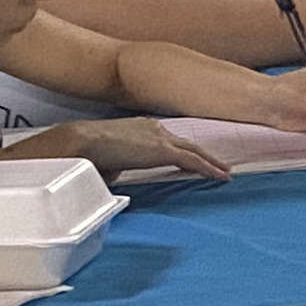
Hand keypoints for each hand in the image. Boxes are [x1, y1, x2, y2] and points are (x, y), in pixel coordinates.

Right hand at [72, 118, 233, 182]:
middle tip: (219, 163)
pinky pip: (192, 161)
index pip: (168, 140)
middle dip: (203, 153)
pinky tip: (220, 176)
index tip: (191, 158)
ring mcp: (160, 138)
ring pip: (193, 151)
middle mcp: (153, 128)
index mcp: (140, 128)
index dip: (181, 150)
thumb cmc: (86, 153)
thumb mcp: (107, 161)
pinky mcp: (163, 150)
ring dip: (210, 161)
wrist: (81, 143)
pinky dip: (208, 168)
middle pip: (186, 143)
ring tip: (224, 172)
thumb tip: (114, 177)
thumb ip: (117, 167)